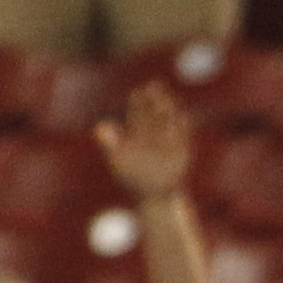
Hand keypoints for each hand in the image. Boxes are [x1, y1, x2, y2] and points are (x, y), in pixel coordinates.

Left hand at [96, 80, 191, 203]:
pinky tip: (183, 116)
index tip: (139, 92)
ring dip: (169, 109)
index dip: (138, 102)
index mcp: (137, 132)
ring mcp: (168, 141)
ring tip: (168, 99)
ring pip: (168, 121)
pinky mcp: (181, 150)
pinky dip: (183, 126)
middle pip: (154, 112)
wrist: (155, 196)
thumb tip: (100, 127)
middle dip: (155, 100)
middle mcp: (153, 133)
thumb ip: (110, 144)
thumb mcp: (118, 161)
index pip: (138, 112)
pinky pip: (182, 136)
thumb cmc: (133, 179)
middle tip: (155, 87)